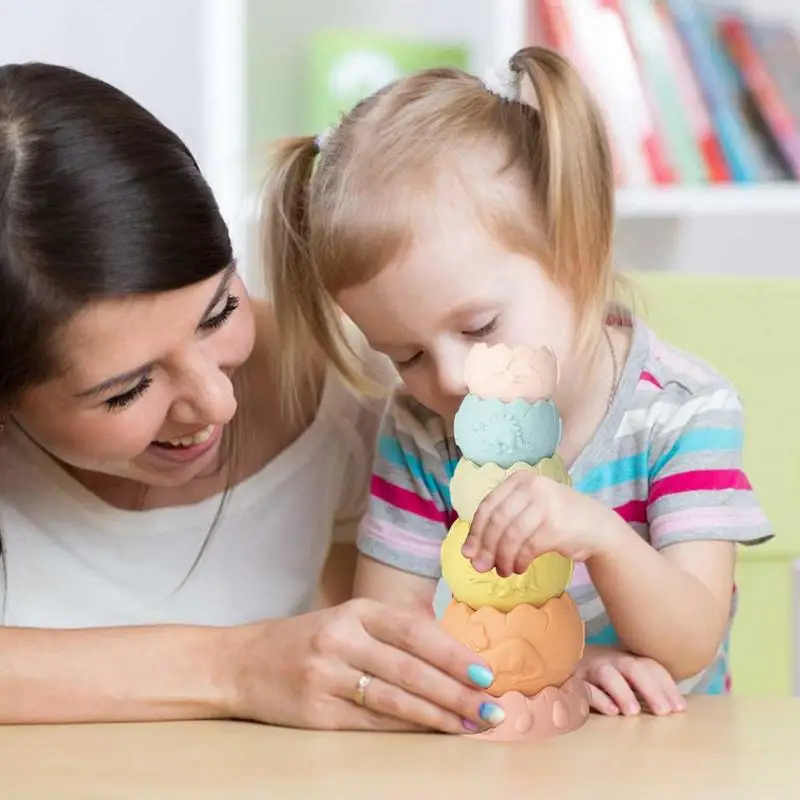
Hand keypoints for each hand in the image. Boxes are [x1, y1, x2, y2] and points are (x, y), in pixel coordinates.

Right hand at [226, 598, 505, 733]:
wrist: (241, 663)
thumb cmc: (306, 640)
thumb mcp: (346, 622)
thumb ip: (392, 636)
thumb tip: (455, 661)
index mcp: (354, 611)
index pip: (412, 630)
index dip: (451, 653)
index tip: (485, 673)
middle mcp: (340, 639)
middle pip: (410, 669)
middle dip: (456, 691)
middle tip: (492, 708)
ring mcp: (326, 676)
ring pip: (394, 700)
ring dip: (438, 716)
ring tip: (471, 725)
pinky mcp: (316, 713)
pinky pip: (371, 724)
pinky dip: (407, 730)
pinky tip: (431, 733)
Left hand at [462, 472, 624, 575]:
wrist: (597, 527)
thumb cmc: (556, 519)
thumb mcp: (526, 510)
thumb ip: (500, 526)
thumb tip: (470, 554)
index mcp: (520, 479)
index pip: (488, 506)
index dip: (475, 532)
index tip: (468, 553)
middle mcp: (532, 486)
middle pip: (497, 521)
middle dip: (486, 548)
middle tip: (481, 568)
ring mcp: (545, 503)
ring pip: (510, 536)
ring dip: (503, 558)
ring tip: (503, 571)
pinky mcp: (556, 525)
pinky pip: (527, 548)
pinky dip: (519, 561)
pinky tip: (519, 568)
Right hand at [575, 646, 685, 716]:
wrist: (558, 662)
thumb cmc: (598, 677)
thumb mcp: (621, 676)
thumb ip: (643, 686)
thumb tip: (675, 707)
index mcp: (625, 659)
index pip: (650, 666)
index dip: (667, 685)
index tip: (679, 708)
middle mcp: (608, 661)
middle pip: (633, 668)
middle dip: (651, 689)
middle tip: (665, 712)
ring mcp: (589, 670)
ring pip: (607, 674)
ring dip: (623, 692)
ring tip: (634, 712)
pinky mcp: (572, 682)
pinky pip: (584, 687)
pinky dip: (597, 698)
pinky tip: (610, 711)